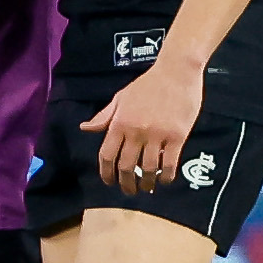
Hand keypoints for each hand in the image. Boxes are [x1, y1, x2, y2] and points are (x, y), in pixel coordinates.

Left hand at [85, 54, 203, 193]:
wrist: (176, 71)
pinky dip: (165, 176)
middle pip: (126, 166)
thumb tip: (85, 128)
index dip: (106, 173)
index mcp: (119, 123)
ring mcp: (156, 135)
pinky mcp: (177, 136)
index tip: (109, 183)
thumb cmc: (148, 84)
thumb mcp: (121, 98)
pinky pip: (169, 163)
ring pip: (147, 169)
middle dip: (126, 183)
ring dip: (146, 183)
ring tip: (147, 188)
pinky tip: (164, 180)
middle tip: (129, 191)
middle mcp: (135, 131)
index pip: (107, 155)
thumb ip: (104, 116)